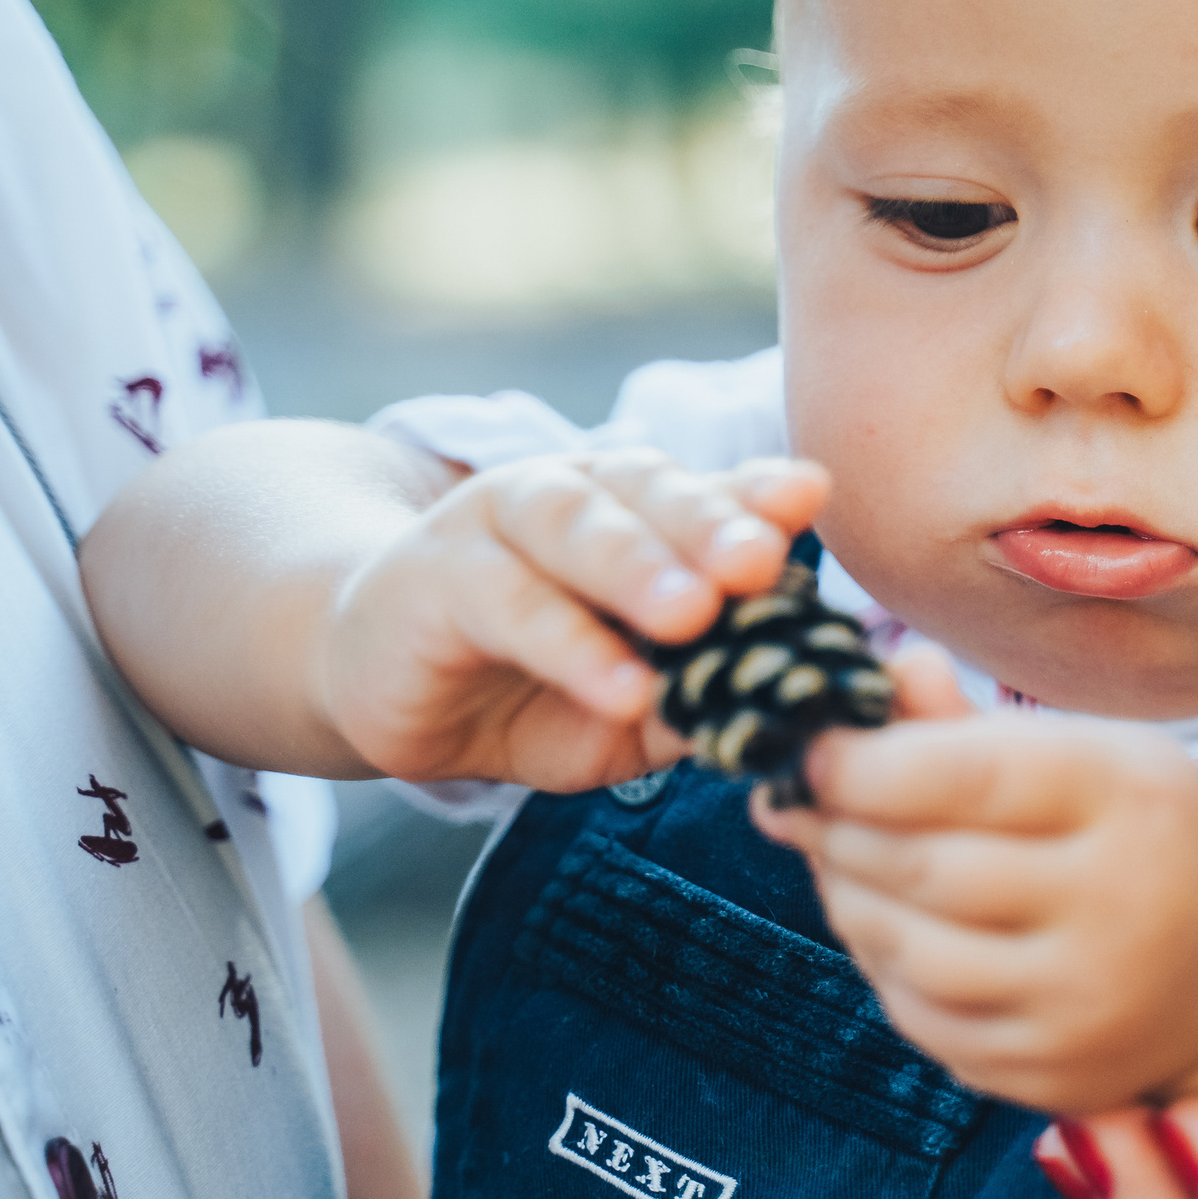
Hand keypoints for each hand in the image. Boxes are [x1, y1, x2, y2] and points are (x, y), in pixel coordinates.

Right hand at [317, 447, 828, 791]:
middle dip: (708, 524)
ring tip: (693, 614)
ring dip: (635, 565)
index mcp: (634, 510)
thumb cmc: (533, 688)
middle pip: (645, 490)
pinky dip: (569, 644)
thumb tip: (786, 708)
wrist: (387, 689)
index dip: (754, 493)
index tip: (810, 498)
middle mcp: (570, 496)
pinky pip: (509, 603)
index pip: (704, 492)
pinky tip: (622, 685)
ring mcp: (495, 525)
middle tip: (759, 563)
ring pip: (572, 526)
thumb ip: (699, 692)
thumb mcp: (634, 706)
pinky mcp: (434, 578)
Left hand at [757, 654, 1197, 1111]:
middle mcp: (1120, 902)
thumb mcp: (1087, 759)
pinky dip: (882, 967)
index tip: (808, 752)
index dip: (865, 764)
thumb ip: (971, 728)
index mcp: (1131, 796)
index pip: (969, 775)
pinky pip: (925, 1020)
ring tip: (836, 861)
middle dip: (839, 831)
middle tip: (796, 804)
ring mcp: (1088, 1001)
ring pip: (912, 951)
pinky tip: (884, 928)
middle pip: (927, 868)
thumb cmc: (1140, 839)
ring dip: (848, 898)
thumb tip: (867, 686)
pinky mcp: (1055, 1072)